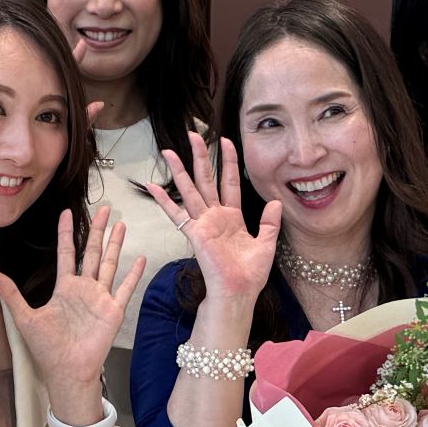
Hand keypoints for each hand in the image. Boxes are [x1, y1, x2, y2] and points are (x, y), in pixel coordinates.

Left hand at [0, 207, 146, 406]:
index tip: (66, 213)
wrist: (66, 372)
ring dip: (115, 245)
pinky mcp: (113, 311)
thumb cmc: (47, 349)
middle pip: (92, 252)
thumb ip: (11, 294)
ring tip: (120, 225)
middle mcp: (84, 289)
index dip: (66, 233)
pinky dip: (133, 274)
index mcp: (65, 288)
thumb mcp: (25, 317)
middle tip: (103, 208)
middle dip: (97, 230)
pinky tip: (140, 258)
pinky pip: (124, 288)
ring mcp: (100, 299)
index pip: (66, 253)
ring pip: (109, 264)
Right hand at [146, 131, 281, 299]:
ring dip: (180, 170)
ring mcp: (203, 223)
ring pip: (190, 190)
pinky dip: (164, 200)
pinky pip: (177, 213)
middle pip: (206, 179)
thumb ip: (270, 222)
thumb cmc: (250, 273)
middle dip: (200, 156)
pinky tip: (152, 186)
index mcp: (233, 216)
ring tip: (169, 151)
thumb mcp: (266, 243)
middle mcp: (215, 216)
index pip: (230, 182)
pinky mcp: (194, 233)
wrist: (238, 292)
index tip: (226, 140)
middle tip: (193, 134)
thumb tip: (276, 201)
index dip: (228, 161)